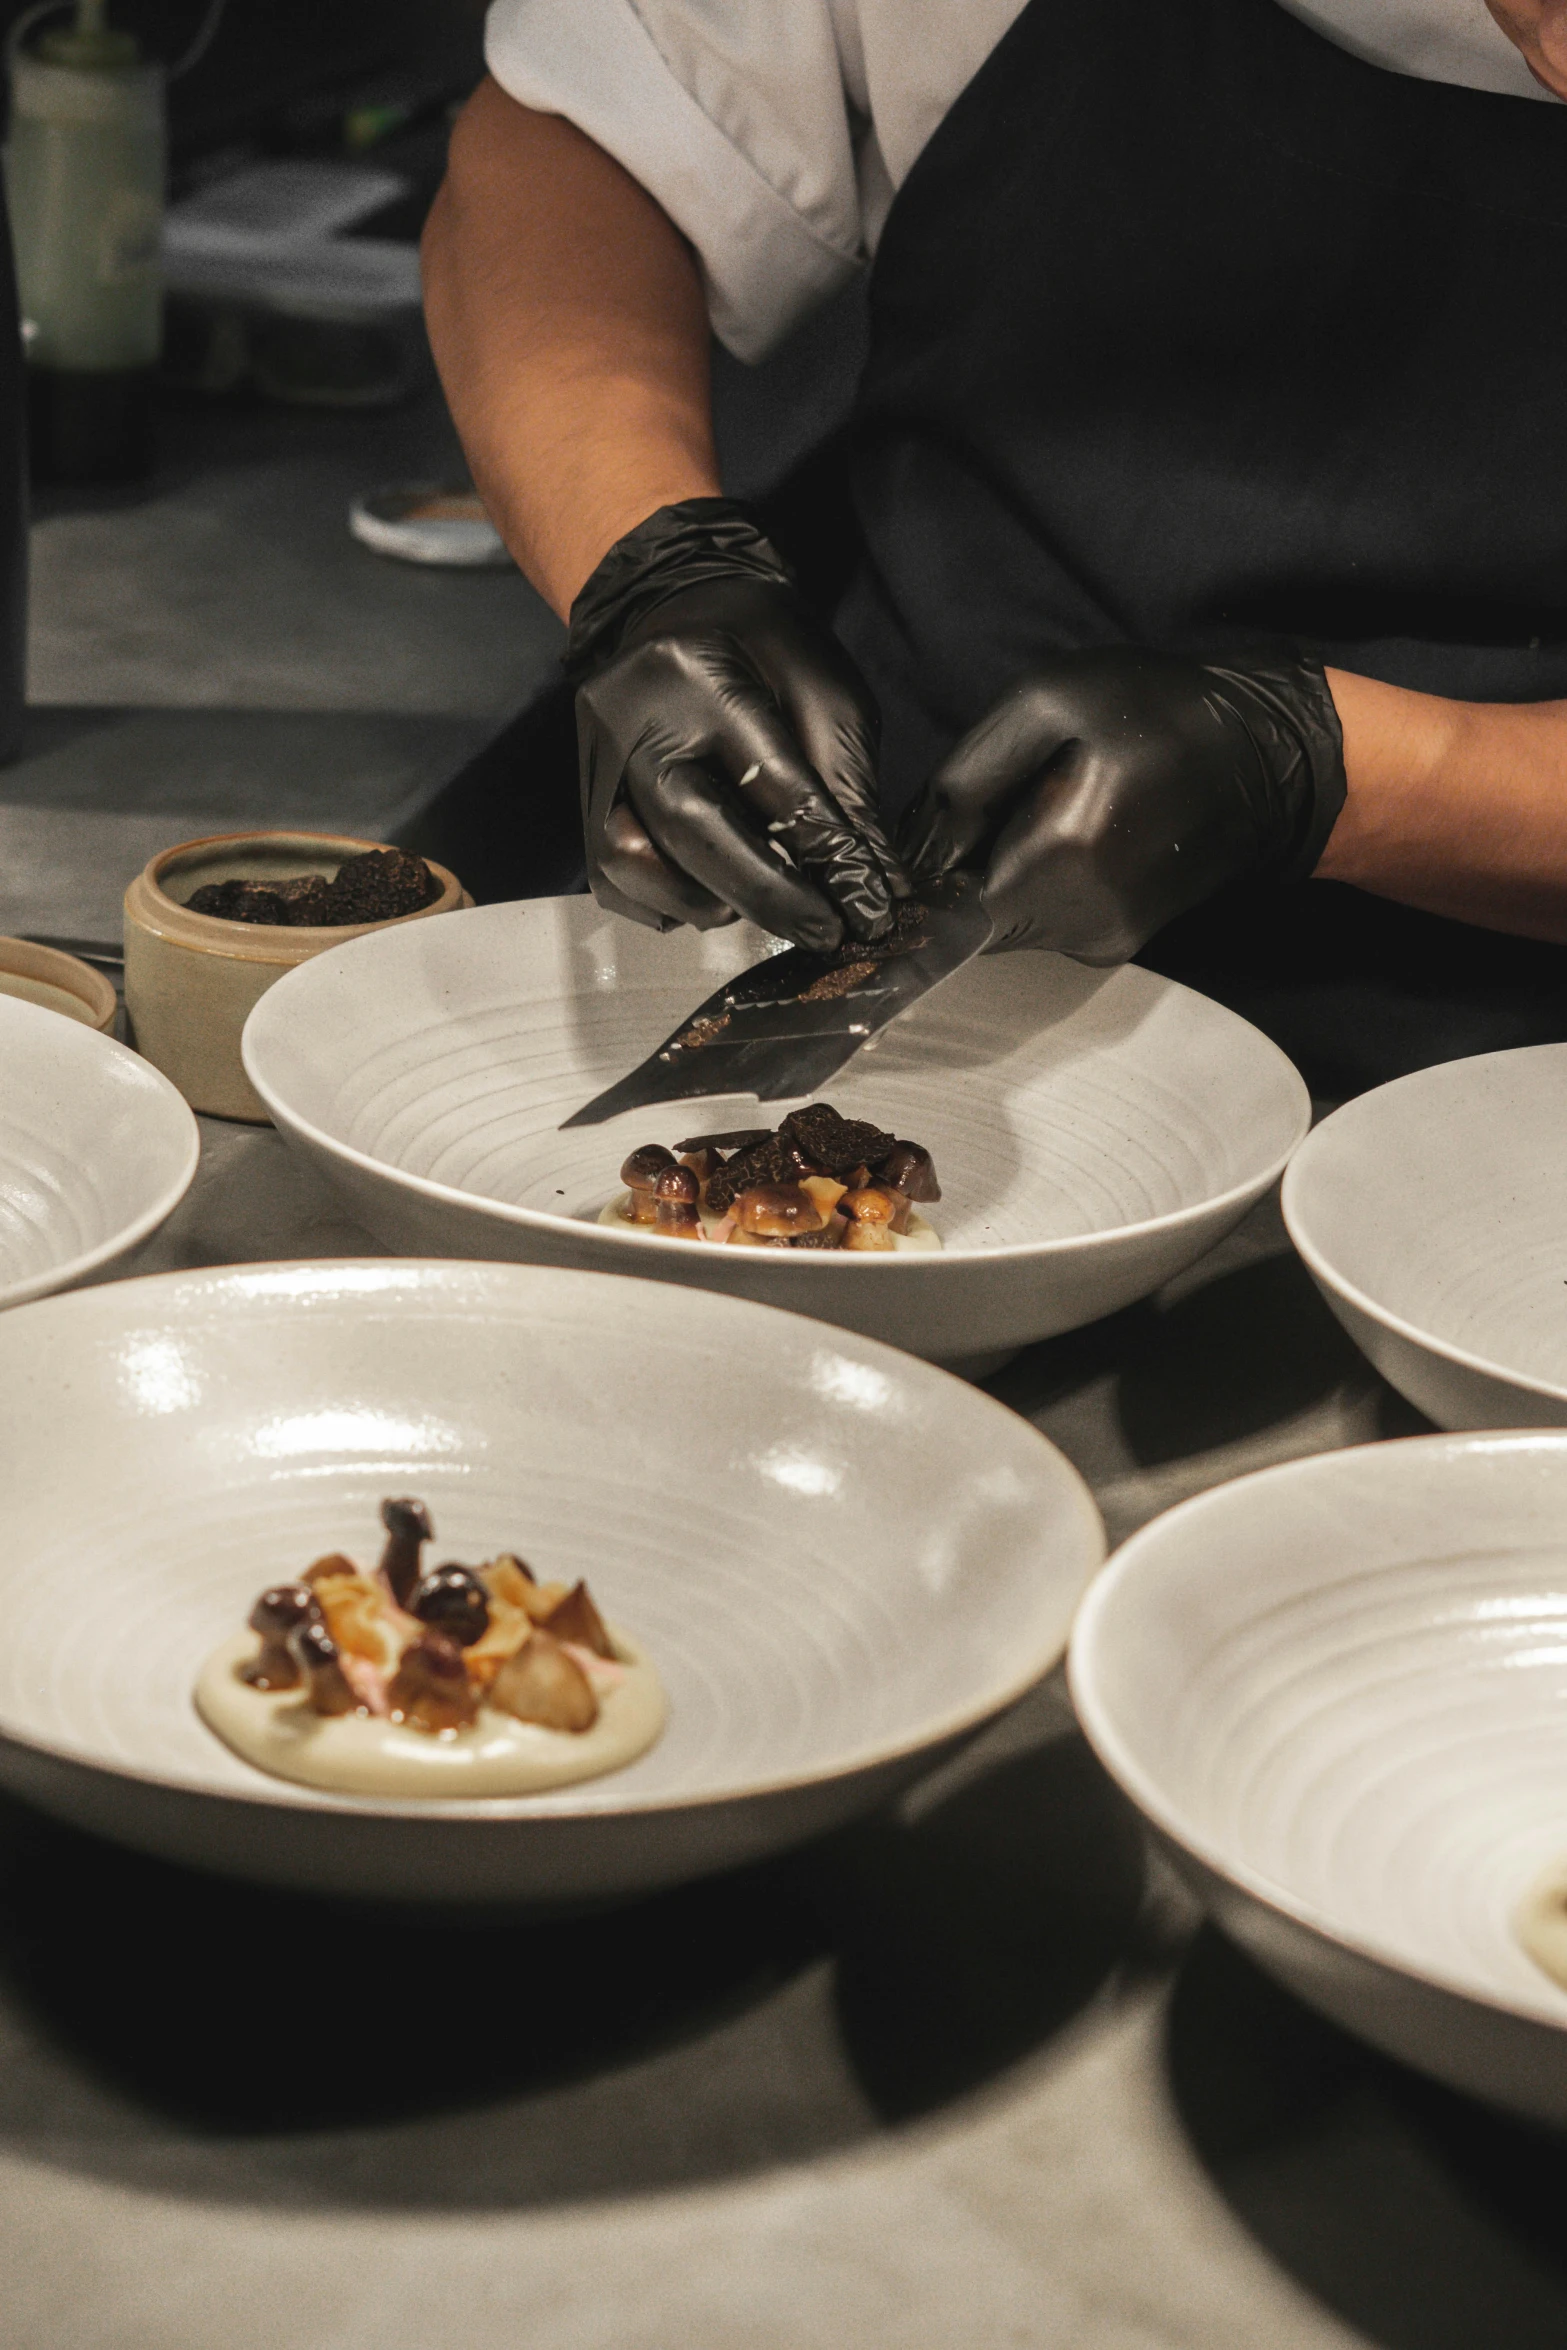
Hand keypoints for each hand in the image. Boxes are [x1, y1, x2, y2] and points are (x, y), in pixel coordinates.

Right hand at [568, 500, 907, 948]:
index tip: (868, 910)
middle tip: (824, 932)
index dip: (825, 856)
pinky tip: (716, 894)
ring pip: (637, 864)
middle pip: (689, 828)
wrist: (682, 608)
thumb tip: (871, 886)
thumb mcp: (828, 695)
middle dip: (768, 894)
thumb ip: (846, 790)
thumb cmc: (766, 649)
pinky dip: (669, 902)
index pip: (769, 782)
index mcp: (697, 672)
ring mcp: (592, 758)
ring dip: (712, 902)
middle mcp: (629, 717)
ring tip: (770, 903)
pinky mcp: (583, 796)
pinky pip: (614, 878)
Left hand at [899, 646, 1345, 961]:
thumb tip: (911, 847)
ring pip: (1006, 921)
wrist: (1269, 759)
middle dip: (966, 864)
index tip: (945, 821)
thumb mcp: (1046, 703)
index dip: (926, 865)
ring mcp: (1102, 941)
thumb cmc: (1159, 715)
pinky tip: (1074, 830)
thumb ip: (963, 780)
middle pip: (971, 917)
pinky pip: (1044, 921)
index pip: (942, 903)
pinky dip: (1037, 881)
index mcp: (1059, 859)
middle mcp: (1080, 921)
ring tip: (1048, 807)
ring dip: (1003, 871)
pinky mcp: (1117, 943)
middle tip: (1005, 798)